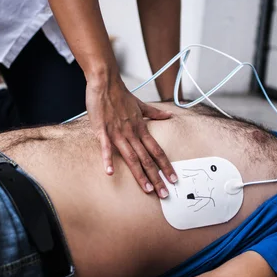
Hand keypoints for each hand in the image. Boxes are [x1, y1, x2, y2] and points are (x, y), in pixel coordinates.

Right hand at [86, 74, 176, 197]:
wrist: (106, 83)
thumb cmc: (121, 95)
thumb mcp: (141, 104)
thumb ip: (154, 114)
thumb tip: (169, 116)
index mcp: (141, 129)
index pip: (157, 151)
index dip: (166, 166)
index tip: (173, 178)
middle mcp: (132, 133)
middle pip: (147, 159)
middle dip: (157, 177)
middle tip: (165, 193)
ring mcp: (118, 133)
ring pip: (131, 157)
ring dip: (140, 174)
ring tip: (147, 189)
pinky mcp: (103, 131)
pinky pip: (106, 147)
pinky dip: (108, 159)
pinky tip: (109, 172)